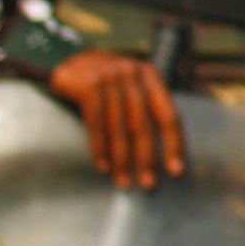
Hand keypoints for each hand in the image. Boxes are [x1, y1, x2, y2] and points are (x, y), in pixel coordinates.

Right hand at [46, 49, 182, 188]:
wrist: (68, 61)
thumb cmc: (108, 82)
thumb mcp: (132, 86)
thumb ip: (148, 109)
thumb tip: (164, 152)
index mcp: (151, 76)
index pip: (169, 115)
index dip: (175, 144)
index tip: (176, 170)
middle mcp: (132, 75)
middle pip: (143, 125)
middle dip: (146, 158)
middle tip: (148, 183)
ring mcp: (109, 79)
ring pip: (119, 128)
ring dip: (121, 159)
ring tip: (123, 181)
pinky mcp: (87, 86)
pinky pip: (96, 124)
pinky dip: (99, 148)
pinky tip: (103, 166)